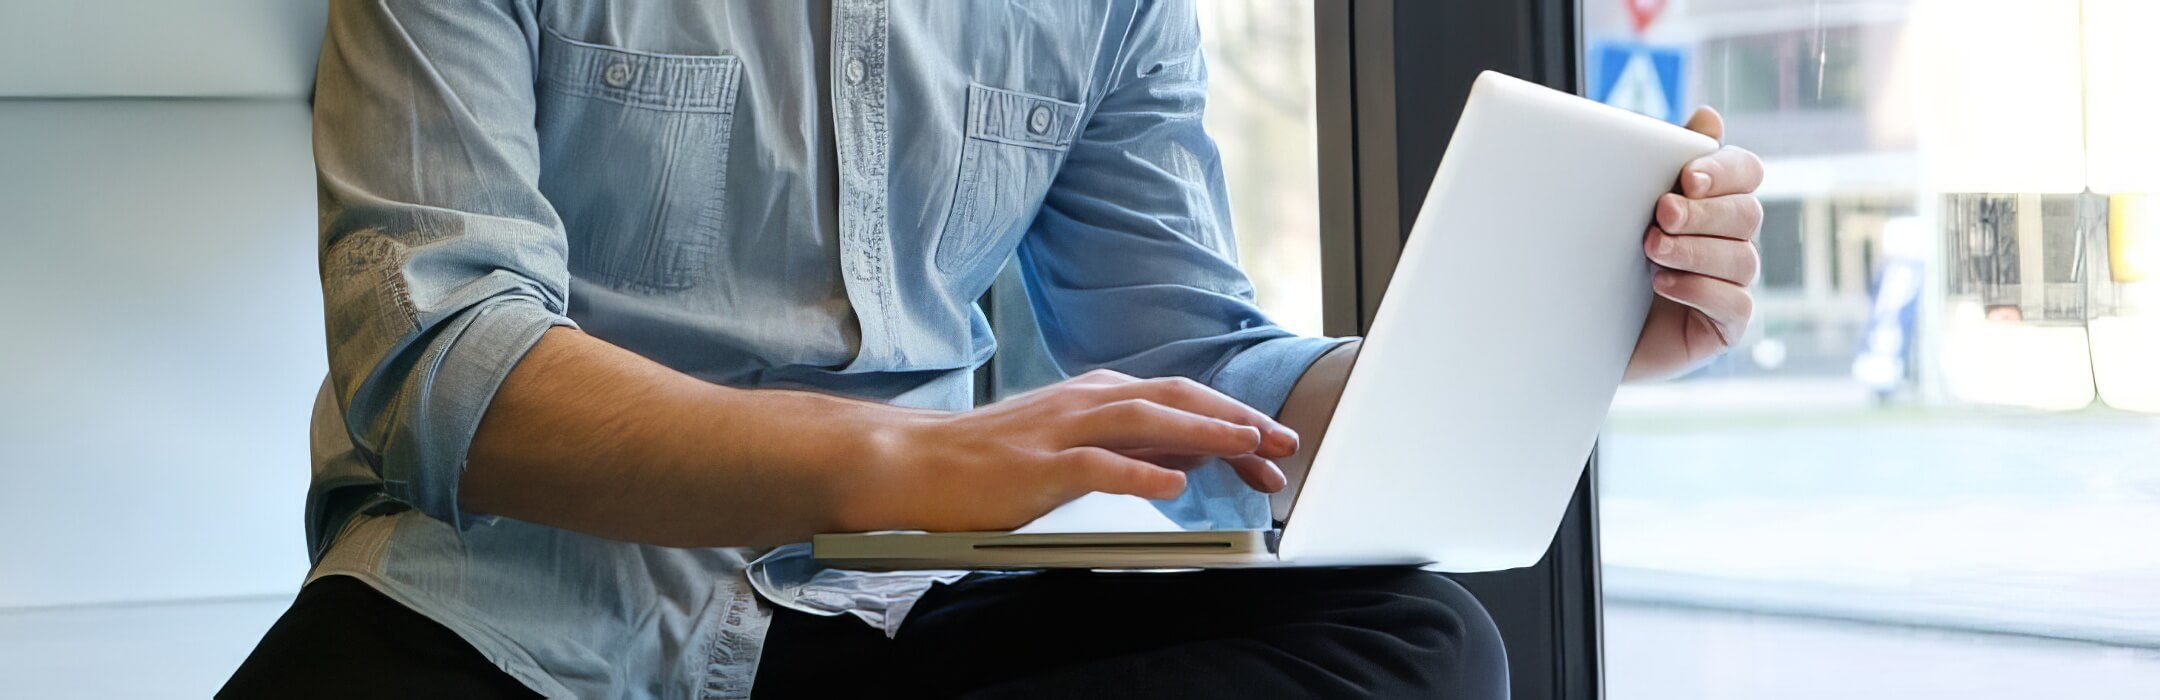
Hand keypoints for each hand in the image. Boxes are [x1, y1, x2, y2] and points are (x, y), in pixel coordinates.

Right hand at [844, 369, 1298, 531]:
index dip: (1232, 417)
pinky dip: (1139, 475)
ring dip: (1202, 431)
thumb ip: (1127, 446)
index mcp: (1096, 395)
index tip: (1273, 445)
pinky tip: (1173, 488)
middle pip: (1175, 398)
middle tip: (1282, 444)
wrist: (913, 462)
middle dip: (1235, 417)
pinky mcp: (1036, 466)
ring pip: (1144, 420)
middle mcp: (1085, 401)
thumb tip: (1189, 457)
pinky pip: (1095, 466)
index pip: (1179, 398)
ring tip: (1246, 446)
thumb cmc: (988, 460)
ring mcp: (1061, 430)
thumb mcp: (1069, 443)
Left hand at [1625, 107, 1764, 381]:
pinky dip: (1702, 291)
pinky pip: (1736, 305)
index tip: (1687, 177)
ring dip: (1696, 250)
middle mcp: (1729, 239)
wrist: (1574, 326)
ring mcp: (1731, 284)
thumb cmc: (1603, 257)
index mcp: (1712, 201)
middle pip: (1747, 213)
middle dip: (1704, 212)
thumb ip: (1661, 159)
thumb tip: (1709, 114)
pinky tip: (1664, 284)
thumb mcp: (1624, 204)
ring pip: (1742, 259)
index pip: (1746, 171)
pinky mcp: (1724, 326)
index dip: (1725, 170)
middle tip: (1662, 213)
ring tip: (1652, 250)